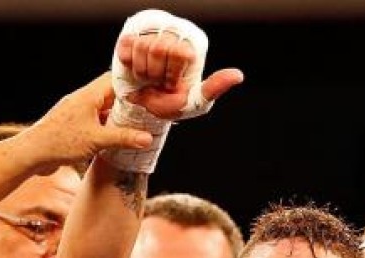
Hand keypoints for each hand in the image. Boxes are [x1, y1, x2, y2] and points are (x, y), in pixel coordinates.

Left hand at [16, 72, 153, 174]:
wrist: (32, 155)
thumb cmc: (59, 142)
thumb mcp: (97, 140)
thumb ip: (124, 138)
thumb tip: (147, 138)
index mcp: (87, 96)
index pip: (114, 80)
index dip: (132, 84)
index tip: (149, 90)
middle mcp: (82, 101)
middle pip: (111, 95)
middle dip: (129, 102)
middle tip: (148, 111)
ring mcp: (78, 114)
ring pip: (104, 109)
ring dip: (119, 116)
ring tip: (138, 125)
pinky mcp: (75, 127)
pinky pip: (97, 122)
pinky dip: (109, 127)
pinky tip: (118, 138)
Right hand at [115, 30, 242, 120]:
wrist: (146, 110)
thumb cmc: (174, 105)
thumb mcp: (196, 101)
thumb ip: (215, 87)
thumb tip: (238, 75)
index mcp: (188, 52)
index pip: (179, 52)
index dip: (171, 73)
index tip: (172, 85)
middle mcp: (171, 40)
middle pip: (158, 48)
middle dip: (156, 73)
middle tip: (159, 83)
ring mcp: (150, 39)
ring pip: (142, 47)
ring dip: (142, 71)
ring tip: (149, 79)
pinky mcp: (131, 43)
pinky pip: (126, 48)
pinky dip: (129, 65)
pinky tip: (136, 71)